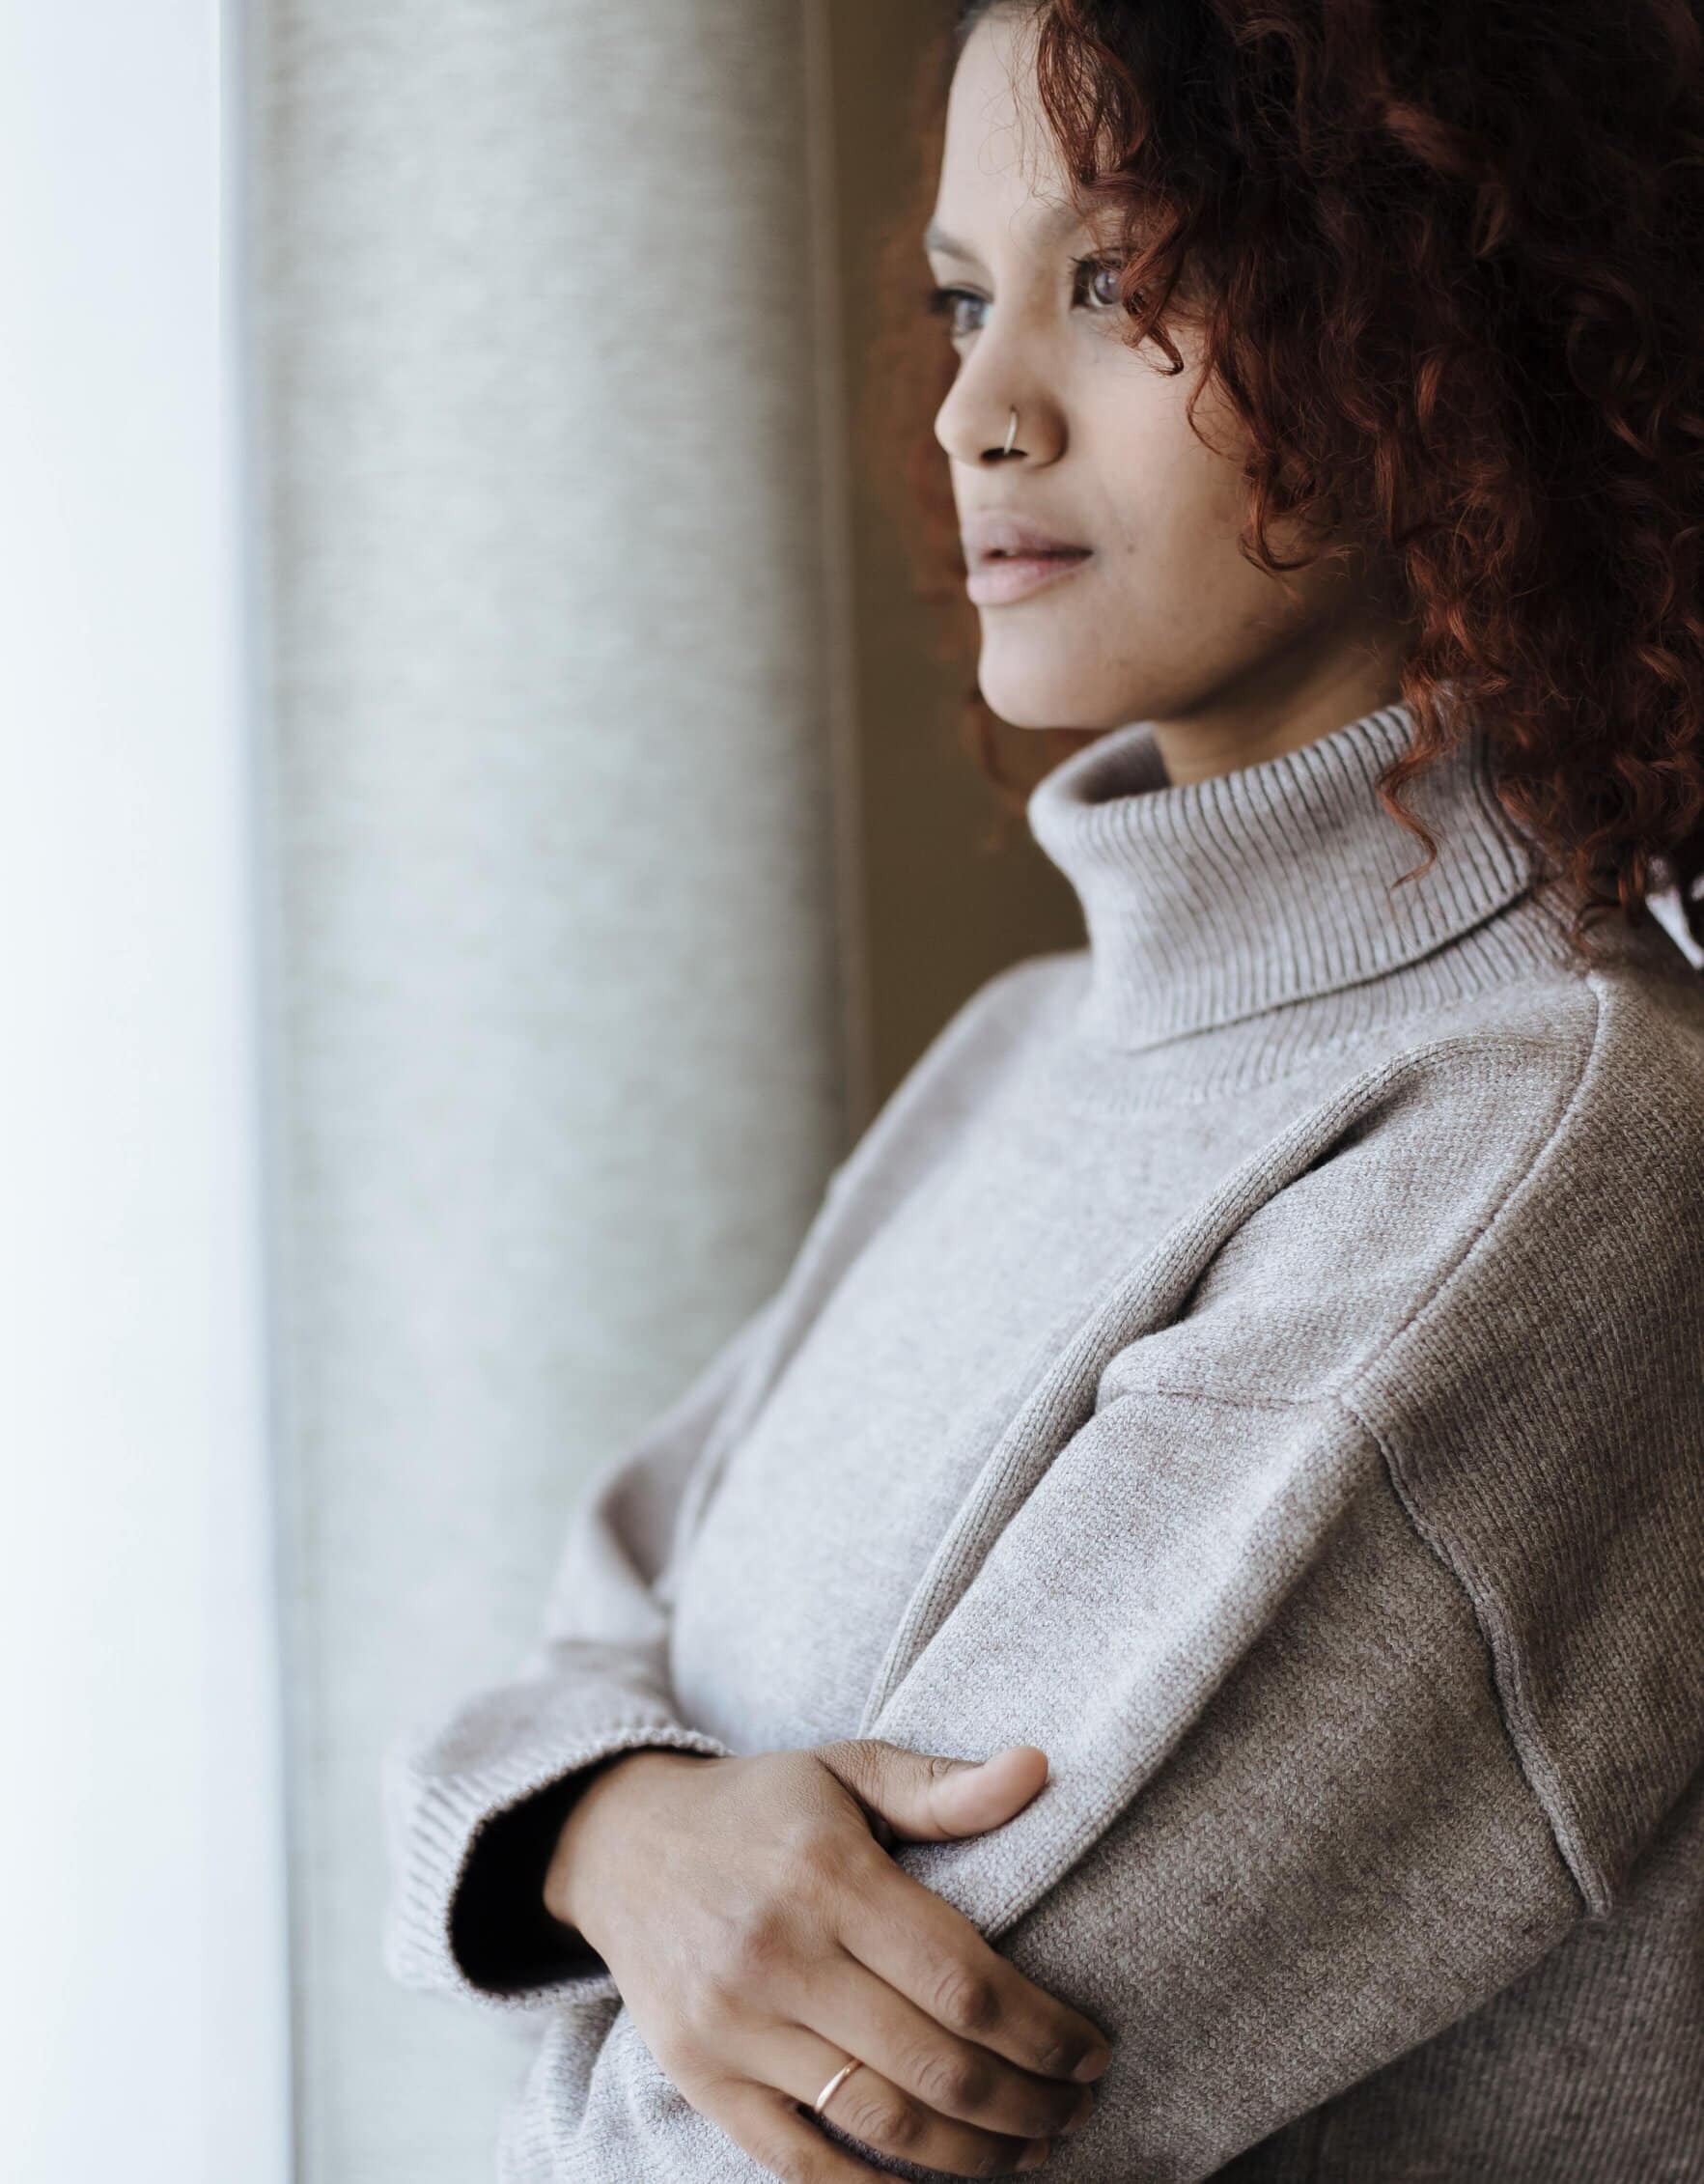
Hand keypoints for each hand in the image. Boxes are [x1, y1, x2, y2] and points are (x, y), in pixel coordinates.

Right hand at [543, 1739, 1111, 2178]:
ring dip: (972, 2156)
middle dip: (1026, 2104)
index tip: (1092, 2051)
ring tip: (1027, 2152)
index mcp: (829, 1874)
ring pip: (880, 2121)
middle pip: (935, 2063)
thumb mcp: (846, 1770)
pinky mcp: (702, 2078)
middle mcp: (780, 1953)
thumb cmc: (761, 1808)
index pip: (963, 1980)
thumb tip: (1041, 1767)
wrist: (622, 1845)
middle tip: (1076, 2111)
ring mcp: (735, 2024)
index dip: (1043, 2032)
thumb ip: (943, 1786)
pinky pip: (801, 2163)